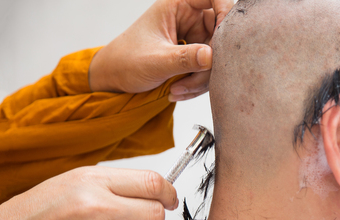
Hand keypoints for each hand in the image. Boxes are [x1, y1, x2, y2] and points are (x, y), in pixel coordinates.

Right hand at [0, 167, 177, 219]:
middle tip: (138, 219)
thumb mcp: (72, 181)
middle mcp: (95, 208)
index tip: (169, 198)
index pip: (152, 183)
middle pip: (155, 214)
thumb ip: (114, 184)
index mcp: (92, 181)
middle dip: (153, 217)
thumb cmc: (33, 212)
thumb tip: (153, 190)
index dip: (168, 192)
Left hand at [89, 0, 233, 100]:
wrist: (114, 79)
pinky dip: (197, 84)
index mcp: (177, 7)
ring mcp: (192, 39)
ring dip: (201, 78)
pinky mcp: (193, 57)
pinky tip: (179, 91)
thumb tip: (212, 57)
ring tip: (178, 89)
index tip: (224, 37)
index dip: (225, 12)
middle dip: (210, 62)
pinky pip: (208, 70)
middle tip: (193, 80)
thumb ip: (184, 58)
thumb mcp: (155, 61)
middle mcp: (188, 20)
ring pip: (215, 56)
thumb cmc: (126, 61)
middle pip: (219, 34)